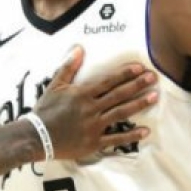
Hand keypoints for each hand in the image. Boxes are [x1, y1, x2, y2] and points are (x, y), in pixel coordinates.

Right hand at [32, 45, 157, 159]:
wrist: (36, 136)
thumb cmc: (44, 111)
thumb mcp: (54, 86)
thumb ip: (68, 67)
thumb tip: (78, 48)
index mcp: (83, 94)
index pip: (109, 82)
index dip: (125, 74)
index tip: (140, 67)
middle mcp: (91, 109)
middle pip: (119, 95)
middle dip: (137, 85)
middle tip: (154, 78)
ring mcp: (94, 126)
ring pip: (121, 113)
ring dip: (139, 104)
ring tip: (154, 97)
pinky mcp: (94, 142)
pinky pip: (115, 139)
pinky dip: (131, 135)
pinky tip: (145, 131)